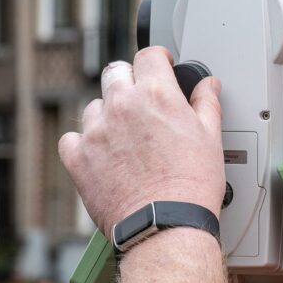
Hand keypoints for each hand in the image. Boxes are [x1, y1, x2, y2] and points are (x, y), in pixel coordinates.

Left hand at [58, 46, 223, 234]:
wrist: (165, 226)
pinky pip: (71, 139)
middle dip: (129, 80)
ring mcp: (96, 131)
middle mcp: (122, 106)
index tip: (159, 66)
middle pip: (115, 72)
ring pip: (94, 106)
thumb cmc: (191, 187)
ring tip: (125, 138)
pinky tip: (100, 155)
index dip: (157, 59)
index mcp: (156, 95)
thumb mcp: (211, 139)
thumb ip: (206, 104)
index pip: (149, 56)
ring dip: (107, 114)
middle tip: (141, 100)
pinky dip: (83, 144)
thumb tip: (207, 86)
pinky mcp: (78, 158)